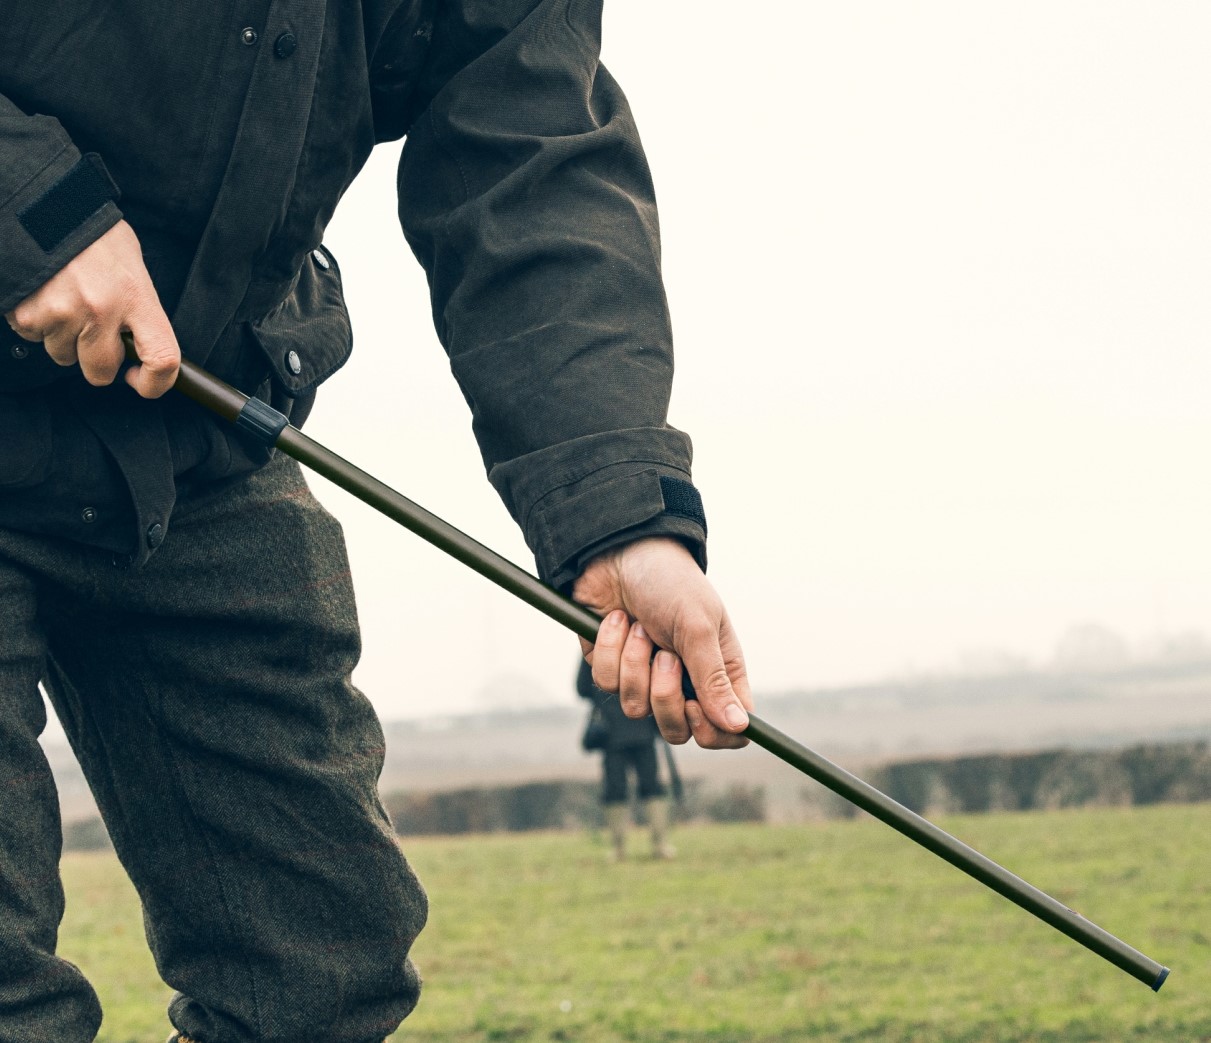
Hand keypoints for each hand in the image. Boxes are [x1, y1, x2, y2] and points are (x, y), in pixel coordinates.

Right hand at [4, 220, 178, 396]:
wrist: (45, 205)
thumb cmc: (94, 235)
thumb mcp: (132, 268)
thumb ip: (137, 310)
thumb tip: (140, 347)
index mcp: (137, 297)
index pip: (162, 359)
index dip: (155, 384)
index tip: (141, 381)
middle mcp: (102, 309)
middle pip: (100, 371)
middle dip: (98, 363)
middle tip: (94, 334)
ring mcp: (63, 312)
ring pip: (64, 356)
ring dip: (65, 339)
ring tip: (67, 300)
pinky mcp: (27, 313)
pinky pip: (35, 338)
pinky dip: (39, 324)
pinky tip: (45, 295)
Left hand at [573, 536, 752, 749]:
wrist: (620, 551)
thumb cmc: (671, 582)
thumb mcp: (698, 626)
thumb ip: (714, 679)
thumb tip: (740, 727)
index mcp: (718, 672)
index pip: (728, 729)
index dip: (714, 732)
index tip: (697, 707)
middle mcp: (684, 681)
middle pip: (677, 730)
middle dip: (665, 697)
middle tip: (666, 657)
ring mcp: (645, 677)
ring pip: (636, 710)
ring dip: (635, 664)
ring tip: (641, 628)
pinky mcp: (611, 667)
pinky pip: (607, 684)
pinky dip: (612, 649)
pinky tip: (618, 620)